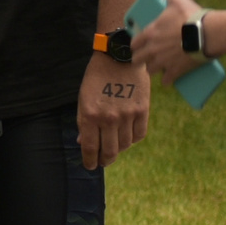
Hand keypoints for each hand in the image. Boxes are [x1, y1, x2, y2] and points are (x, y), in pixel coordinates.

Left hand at [77, 54, 150, 169]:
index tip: (90, 166)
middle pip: (110, 150)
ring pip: (125, 145)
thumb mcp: (83, 98)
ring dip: (119, 149)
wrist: (119, 58)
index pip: (90, 147)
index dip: (90, 160)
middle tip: (103, 162)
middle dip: (105, 160)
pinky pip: (139, 135)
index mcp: (90, 115)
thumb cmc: (96, 78)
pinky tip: (127, 138)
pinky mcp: (142, 111)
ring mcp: (127, 115)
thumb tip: (83, 142)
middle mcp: (109, 118)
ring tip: (114, 147)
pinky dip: (133, 140)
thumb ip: (83, 121)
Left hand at [127, 0, 203, 77]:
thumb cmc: (192, 16)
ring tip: (155, 68)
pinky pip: (167, 80)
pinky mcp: (176, 70)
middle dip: (140, 59)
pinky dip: (166, 81)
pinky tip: (166, 81)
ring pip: (151, 70)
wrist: (208, 33)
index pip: (134, 43)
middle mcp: (153, 49)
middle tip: (144, 58)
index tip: (137, 47)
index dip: (135, 45)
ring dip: (152, 69)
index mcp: (150, 33)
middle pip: (138, 59)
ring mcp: (164, 61)